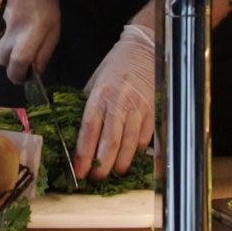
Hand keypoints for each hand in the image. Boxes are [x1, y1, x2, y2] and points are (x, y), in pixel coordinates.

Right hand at [0, 0, 59, 84]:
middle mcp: (16, 23)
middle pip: (2, 59)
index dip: (18, 75)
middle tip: (18, 53)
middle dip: (9, 62)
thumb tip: (36, 72)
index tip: (21, 78)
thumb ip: (45, 51)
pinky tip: (4, 26)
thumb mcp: (54, 26)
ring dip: (2, 48)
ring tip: (12, 33)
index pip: (20, 60)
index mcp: (37, 27)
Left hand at [76, 22, 155, 180]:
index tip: (78, 171)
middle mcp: (119, 105)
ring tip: (111, 174)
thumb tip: (77, 133)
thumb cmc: (115, 67)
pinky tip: (130, 160)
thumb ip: (89, 106)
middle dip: (102, 167)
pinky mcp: (154, 114)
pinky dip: (137, 154)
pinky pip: (145, 140)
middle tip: (95, 179)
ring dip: (120, 164)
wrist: (143, 51)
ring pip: (130, 146)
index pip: (89, 131)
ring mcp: (139, 110)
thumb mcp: (94, 83)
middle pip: (110, 144)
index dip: (83, 155)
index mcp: (100, 96)